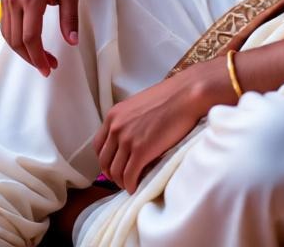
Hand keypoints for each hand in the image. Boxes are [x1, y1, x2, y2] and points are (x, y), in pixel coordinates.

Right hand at [0, 0, 78, 76]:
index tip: (49, 69)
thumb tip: (72, 42)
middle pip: (17, 41)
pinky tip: (30, 42)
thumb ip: (70, 17)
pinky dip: (16, 38)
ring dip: (23, 51)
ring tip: (41, 57)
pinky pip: (6, 25)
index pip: (30, 37)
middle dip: (32, 58)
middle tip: (48, 67)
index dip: (39, 57)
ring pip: (8, 35)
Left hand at [92, 62, 228, 192]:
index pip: (99, 145)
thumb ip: (128, 122)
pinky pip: (129, 176)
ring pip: (115, 172)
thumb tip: (130, 140)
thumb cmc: (168, 98)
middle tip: (123, 179)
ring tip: (131, 185)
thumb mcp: (138, 106)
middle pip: (104, 161)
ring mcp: (127, 140)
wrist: (184, 96)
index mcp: (114, 116)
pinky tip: (137, 187)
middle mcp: (116, 127)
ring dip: (122, 182)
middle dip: (112, 174)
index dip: (106, 160)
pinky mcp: (141, 151)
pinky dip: (131, 186)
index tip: (115, 166)